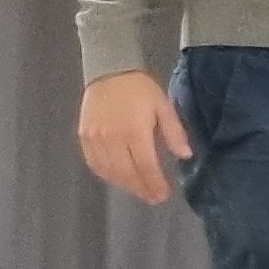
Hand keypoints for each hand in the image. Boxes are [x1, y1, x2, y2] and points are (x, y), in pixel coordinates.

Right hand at [77, 71, 192, 204]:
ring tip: (139, 190)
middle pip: (126, 173)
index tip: (163, 195)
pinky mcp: (83, 136)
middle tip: (153, 198)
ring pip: (109, 171)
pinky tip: (117, 178)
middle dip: (141, 189)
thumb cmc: (140, 88)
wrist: (108, 70)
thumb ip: (174, 132)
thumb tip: (185, 156)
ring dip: (124, 185)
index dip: (154, 184)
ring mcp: (95, 138)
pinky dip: (106, 175)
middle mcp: (112, 138)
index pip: (145, 166)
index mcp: (135, 131)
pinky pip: (94, 163)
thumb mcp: (163, 106)